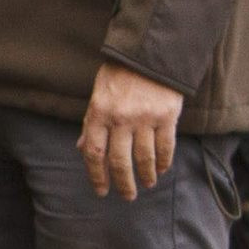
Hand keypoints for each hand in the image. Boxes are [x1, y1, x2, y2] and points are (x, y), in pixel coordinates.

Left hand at [78, 61, 184, 198]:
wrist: (150, 53)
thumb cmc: (120, 75)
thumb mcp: (98, 95)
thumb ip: (91, 123)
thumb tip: (82, 149)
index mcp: (99, 112)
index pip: (93, 152)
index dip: (96, 175)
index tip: (101, 190)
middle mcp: (121, 118)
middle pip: (119, 161)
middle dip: (123, 183)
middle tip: (127, 196)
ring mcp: (145, 118)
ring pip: (144, 157)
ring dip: (145, 176)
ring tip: (146, 184)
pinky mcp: (167, 116)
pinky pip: (165, 146)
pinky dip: (163, 162)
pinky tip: (161, 170)